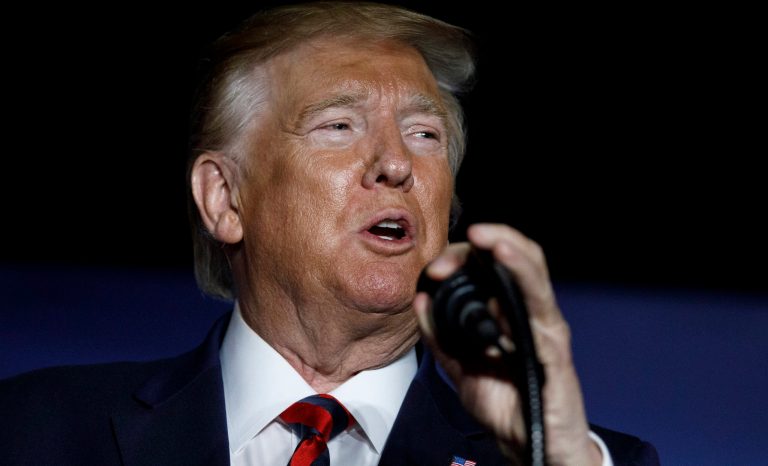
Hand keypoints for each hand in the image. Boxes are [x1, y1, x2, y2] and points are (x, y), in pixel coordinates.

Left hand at [413, 224, 602, 464]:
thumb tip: (420, 300)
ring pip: (534, 275)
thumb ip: (440, 335)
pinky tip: (507, 270)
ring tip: (487, 238)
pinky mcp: (554, 349)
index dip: (463, 258)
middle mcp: (530, 313)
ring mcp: (545, 327)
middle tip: (456, 250)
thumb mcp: (460, 367)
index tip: (434, 270)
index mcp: (509, 312)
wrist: (530, 446)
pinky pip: (541, 310)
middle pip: (517, 258)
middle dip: (488, 242)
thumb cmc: (505, 404)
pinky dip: (524, 283)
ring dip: (510, 249)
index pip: (491, 266)